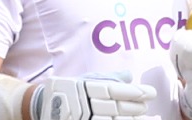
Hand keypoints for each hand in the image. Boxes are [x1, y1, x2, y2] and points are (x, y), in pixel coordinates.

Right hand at [31, 71, 156, 119]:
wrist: (40, 105)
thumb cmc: (69, 89)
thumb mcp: (86, 79)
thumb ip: (109, 78)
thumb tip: (130, 75)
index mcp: (86, 88)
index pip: (114, 90)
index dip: (134, 92)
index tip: (150, 93)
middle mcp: (84, 104)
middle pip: (115, 108)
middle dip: (136, 108)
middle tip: (148, 106)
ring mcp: (82, 118)